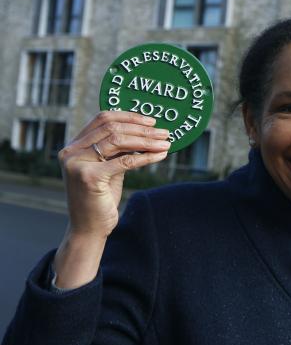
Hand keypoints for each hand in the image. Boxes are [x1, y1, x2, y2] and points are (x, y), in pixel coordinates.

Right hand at [58, 111, 170, 239]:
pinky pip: (125, 161)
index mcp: (74, 145)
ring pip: (119, 141)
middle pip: (112, 128)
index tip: (151, 120)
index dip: (129, 116)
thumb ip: (117, 149)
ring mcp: (78, 164)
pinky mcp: (89, 177)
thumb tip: (145, 129)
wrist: (89, 229)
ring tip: (166, 142)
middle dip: (142, 128)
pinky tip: (160, 155)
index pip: (102, 119)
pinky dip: (146, 156)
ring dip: (147, 140)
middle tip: (164, 132)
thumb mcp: (108, 167)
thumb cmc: (101, 196)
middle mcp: (71, 151)